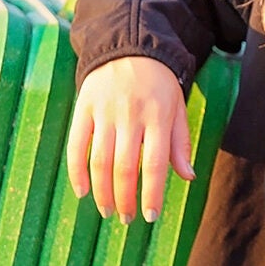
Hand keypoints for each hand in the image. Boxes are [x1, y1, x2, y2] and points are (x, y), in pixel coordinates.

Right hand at [66, 56, 196, 222]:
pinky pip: (76, 145)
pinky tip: (82, 191)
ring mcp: (105, 111)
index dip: (152, 193)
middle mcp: (131, 114)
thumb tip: (188, 177)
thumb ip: (180, 143)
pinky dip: (76, 171)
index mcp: (158, 116)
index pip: (155, 163)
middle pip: (125, 167)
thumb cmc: (158, 84)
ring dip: (102, 191)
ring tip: (107, 210)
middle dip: (125, 199)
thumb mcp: (177, 108)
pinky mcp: (84, 107)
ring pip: (100, 160)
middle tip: (126, 218)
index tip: (151, 216)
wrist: (129, 47)